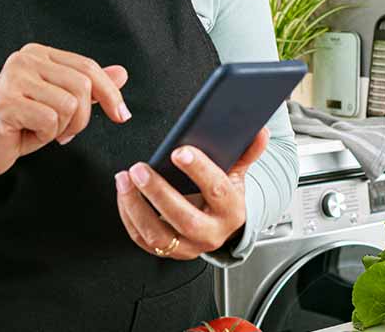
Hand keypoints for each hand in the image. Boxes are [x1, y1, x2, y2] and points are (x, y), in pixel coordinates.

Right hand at [0, 43, 130, 203]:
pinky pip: (50, 120)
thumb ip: (88, 87)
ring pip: (69, 105)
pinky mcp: (6, 102)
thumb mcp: (60, 103)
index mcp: (39, 54)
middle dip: (82, 118)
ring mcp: (13, 79)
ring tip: (42, 130)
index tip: (122, 115)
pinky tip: (28, 134)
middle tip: (63, 131)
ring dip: (62, 128)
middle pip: (83, 85)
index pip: (88, 67)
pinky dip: (45, 135)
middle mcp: (24, 59)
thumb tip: (121, 73)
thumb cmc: (20, 125)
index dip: (110, 93)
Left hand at [114, 127, 270, 259]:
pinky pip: (143, 239)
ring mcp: (188, 247)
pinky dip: (129, 216)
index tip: (179, 151)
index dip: (199, 170)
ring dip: (136, 206)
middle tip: (139, 169)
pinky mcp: (167, 252)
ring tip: (124, 179)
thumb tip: (260, 132)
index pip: (217, 190)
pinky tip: (123, 194)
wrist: (220, 228)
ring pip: (158, 235)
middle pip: (184, 218)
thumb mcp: (237, 175)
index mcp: (232, 211)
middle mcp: (211, 233)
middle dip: (159, 192)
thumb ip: (246, 152)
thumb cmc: (224, 196)